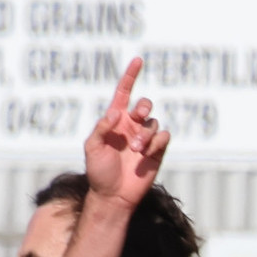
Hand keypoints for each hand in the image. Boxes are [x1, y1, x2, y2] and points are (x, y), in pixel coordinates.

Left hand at [83, 57, 169, 208]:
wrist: (113, 195)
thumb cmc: (98, 172)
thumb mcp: (92, 148)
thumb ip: (101, 128)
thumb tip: (115, 112)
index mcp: (115, 122)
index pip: (124, 93)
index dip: (130, 76)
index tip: (138, 60)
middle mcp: (131, 127)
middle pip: (144, 105)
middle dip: (143, 107)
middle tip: (137, 117)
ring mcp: (144, 138)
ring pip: (153, 122)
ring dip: (145, 134)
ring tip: (136, 150)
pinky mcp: (157, 150)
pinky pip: (164, 136)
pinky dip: (157, 142)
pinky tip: (147, 153)